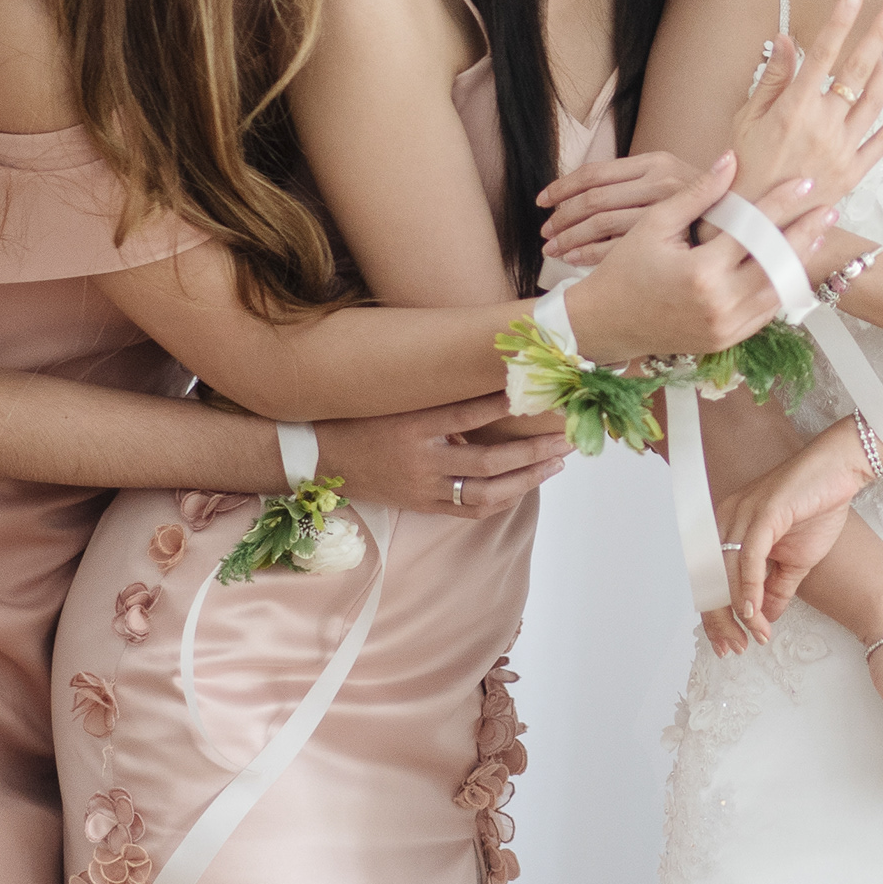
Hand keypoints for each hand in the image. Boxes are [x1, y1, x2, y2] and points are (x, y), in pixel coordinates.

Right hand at [319, 393, 560, 520]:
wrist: (317, 458)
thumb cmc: (359, 417)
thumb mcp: (393, 397)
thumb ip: (436, 391)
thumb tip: (487, 373)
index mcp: (412, 426)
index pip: (466, 414)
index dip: (503, 405)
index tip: (538, 392)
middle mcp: (420, 461)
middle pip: (489, 460)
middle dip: (533, 450)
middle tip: (565, 438)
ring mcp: (423, 488)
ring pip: (486, 492)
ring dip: (527, 479)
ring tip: (555, 463)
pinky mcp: (422, 506)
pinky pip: (470, 510)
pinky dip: (502, 500)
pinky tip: (525, 485)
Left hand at [536, 152, 700, 270]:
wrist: (755, 228)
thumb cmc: (708, 211)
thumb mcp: (676, 184)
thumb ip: (639, 183)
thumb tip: (584, 189)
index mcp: (657, 162)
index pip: (595, 173)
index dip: (562, 187)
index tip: (542, 200)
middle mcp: (660, 183)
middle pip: (592, 200)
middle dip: (562, 217)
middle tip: (545, 232)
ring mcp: (664, 213)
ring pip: (599, 225)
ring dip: (570, 238)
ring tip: (552, 248)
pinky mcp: (666, 241)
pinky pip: (614, 249)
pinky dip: (588, 255)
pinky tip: (574, 261)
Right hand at [563, 153, 838, 362]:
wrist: (607, 322)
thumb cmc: (626, 269)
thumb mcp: (655, 224)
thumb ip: (697, 194)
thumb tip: (732, 158)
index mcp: (701, 272)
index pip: (755, 230)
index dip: (782, 203)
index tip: (804, 183)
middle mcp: (720, 304)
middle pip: (777, 263)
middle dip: (805, 234)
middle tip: (828, 209)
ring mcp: (726, 328)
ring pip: (778, 291)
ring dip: (799, 262)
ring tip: (816, 236)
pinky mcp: (728, 340)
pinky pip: (765, 312)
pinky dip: (781, 288)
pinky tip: (792, 266)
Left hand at [710, 423, 873, 642]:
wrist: (839, 472)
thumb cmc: (817, 505)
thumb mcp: (796, 560)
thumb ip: (777, 588)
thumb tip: (765, 618)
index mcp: (728, 528)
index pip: (711, 579)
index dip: (716, 616)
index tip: (729, 644)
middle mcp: (726, 520)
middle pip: (711, 579)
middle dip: (720, 620)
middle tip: (735, 647)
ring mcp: (741, 514)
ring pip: (726, 572)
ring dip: (740, 611)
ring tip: (754, 635)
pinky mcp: (762, 512)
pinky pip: (748, 557)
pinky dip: (748, 587)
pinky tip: (753, 610)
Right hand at [724, 0, 882, 233]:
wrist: (754, 222)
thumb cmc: (744, 165)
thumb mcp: (748, 118)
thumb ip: (773, 78)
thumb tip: (787, 39)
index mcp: (794, 108)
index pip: (823, 54)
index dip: (840, 22)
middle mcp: (824, 125)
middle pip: (859, 71)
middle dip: (878, 35)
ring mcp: (843, 150)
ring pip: (875, 101)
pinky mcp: (853, 173)